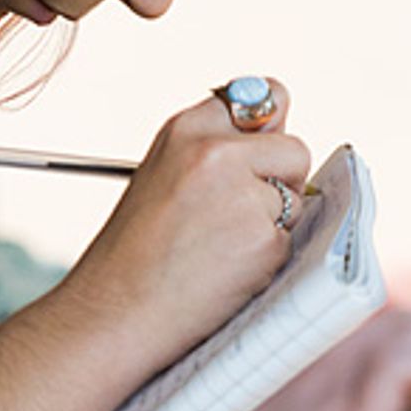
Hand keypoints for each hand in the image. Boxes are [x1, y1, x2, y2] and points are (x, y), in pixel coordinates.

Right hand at [58, 80, 308, 377]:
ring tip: (219, 249)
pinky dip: (268, 259)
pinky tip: (225, 271)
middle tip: (236, 216)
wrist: (113, 313)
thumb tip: (278, 138)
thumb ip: (215, 152)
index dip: (268, 133)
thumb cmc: (134, 255)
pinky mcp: (262, 239)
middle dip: (280, 180)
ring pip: (296, 197)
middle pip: (294, 148)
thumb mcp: (162, 176)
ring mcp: (242, 194)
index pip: (265, 96)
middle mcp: (216, 151)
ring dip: (273, 223)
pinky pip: (291, 240)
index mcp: (187, 128)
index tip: (260, 156)